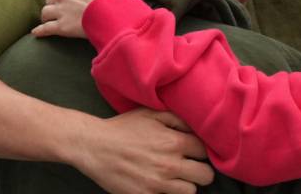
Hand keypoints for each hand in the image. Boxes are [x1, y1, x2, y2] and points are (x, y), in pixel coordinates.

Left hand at [32, 0, 122, 38]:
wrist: (113, 12)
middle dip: (54, 4)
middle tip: (61, 10)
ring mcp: (60, 10)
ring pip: (45, 13)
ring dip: (48, 16)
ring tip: (51, 20)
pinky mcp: (61, 26)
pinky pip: (45, 29)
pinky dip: (40, 31)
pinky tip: (36, 33)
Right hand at [73, 109, 214, 193]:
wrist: (94, 146)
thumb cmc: (123, 128)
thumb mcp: (151, 113)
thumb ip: (177, 119)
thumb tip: (197, 128)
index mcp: (173, 142)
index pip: (205, 151)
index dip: (200, 151)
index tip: (192, 151)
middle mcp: (170, 164)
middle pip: (205, 175)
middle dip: (199, 170)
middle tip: (188, 166)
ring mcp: (158, 184)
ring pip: (191, 191)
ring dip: (185, 184)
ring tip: (174, 177)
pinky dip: (166, 193)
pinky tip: (159, 185)